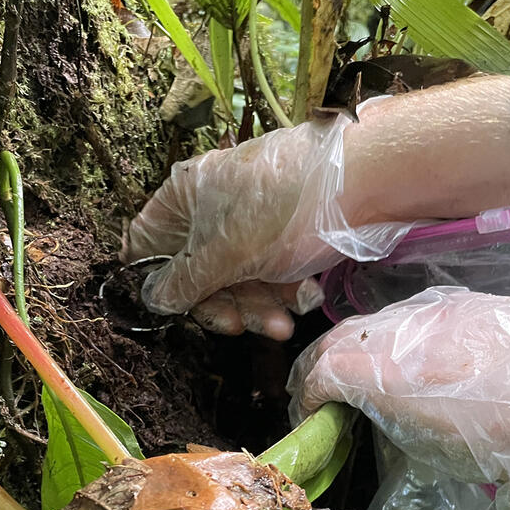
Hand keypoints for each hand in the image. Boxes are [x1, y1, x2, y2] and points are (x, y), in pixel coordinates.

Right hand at [123, 76, 509, 338]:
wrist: (365, 183)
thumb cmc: (280, 214)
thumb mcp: (224, 255)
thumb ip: (183, 283)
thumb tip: (151, 298)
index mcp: (183, 198)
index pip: (145, 244)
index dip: (156, 280)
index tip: (177, 309)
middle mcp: (210, 206)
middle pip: (197, 272)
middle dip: (225, 304)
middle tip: (245, 327)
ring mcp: (250, 219)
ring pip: (237, 278)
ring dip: (261, 306)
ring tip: (285, 321)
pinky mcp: (285, 233)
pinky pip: (270, 270)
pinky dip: (286, 288)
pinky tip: (306, 293)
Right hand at [289, 287, 509, 509]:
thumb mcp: (455, 468)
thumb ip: (409, 433)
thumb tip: (402, 424)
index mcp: (395, 370)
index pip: (324, 366)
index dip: (308, 395)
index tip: (310, 419)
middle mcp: (420, 325)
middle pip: (355, 334)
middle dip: (336, 368)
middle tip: (339, 402)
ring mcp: (464, 308)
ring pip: (400, 319)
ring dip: (382, 349)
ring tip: (392, 386)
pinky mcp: (503, 303)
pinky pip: (445, 315)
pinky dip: (428, 340)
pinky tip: (449, 369)